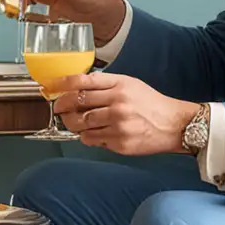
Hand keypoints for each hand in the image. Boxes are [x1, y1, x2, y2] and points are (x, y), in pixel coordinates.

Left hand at [47, 72, 196, 156]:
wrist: (174, 124)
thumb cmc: (151, 104)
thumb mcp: (131, 84)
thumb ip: (106, 84)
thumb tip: (78, 86)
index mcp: (119, 86)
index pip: (82, 82)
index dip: (62, 84)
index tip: (51, 86)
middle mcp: (117, 104)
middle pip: (77, 104)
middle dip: (62, 106)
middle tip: (58, 107)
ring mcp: (118, 125)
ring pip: (81, 124)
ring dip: (73, 124)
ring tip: (76, 122)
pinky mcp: (120, 142)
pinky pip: (93, 140)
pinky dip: (88, 137)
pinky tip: (93, 133)